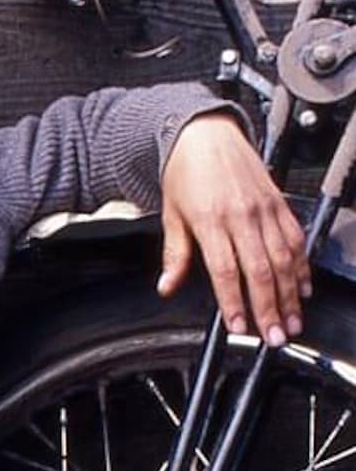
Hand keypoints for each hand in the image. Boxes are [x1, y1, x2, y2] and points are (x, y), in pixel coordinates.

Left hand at [158, 111, 310, 346]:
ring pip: (283, 259)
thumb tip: (166, 287)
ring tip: (292, 321)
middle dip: (269, 308)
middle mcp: (241, 216)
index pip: (226, 271)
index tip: (240, 327)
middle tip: (275, 336)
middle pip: (260, 270)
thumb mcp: (171, 214)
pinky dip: (302, 266)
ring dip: (290, 294)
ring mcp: (264, 210)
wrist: (204, 134)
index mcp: (210, 220)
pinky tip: (302, 287)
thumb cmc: (184, 174)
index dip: (234, 302)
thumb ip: (174, 254)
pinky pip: (295, 239)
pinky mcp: (279, 203)